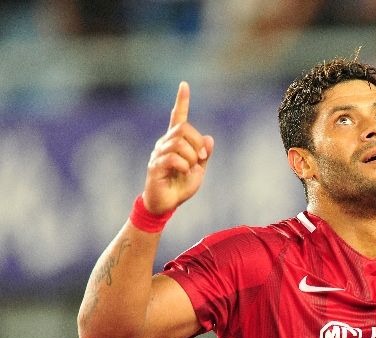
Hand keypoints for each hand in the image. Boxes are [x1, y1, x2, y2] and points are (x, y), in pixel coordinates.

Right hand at [143, 82, 214, 213]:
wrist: (166, 204)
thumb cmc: (180, 186)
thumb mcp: (199, 169)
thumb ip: (204, 154)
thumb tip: (209, 138)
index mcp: (175, 142)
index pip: (177, 117)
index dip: (182, 101)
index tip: (184, 85)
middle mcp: (164, 143)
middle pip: (184, 128)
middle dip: (198, 142)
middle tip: (201, 158)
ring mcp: (158, 154)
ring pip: (179, 143)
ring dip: (191, 157)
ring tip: (189, 169)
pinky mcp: (155, 166)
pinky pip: (173, 158)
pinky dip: (184, 165)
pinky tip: (182, 172)